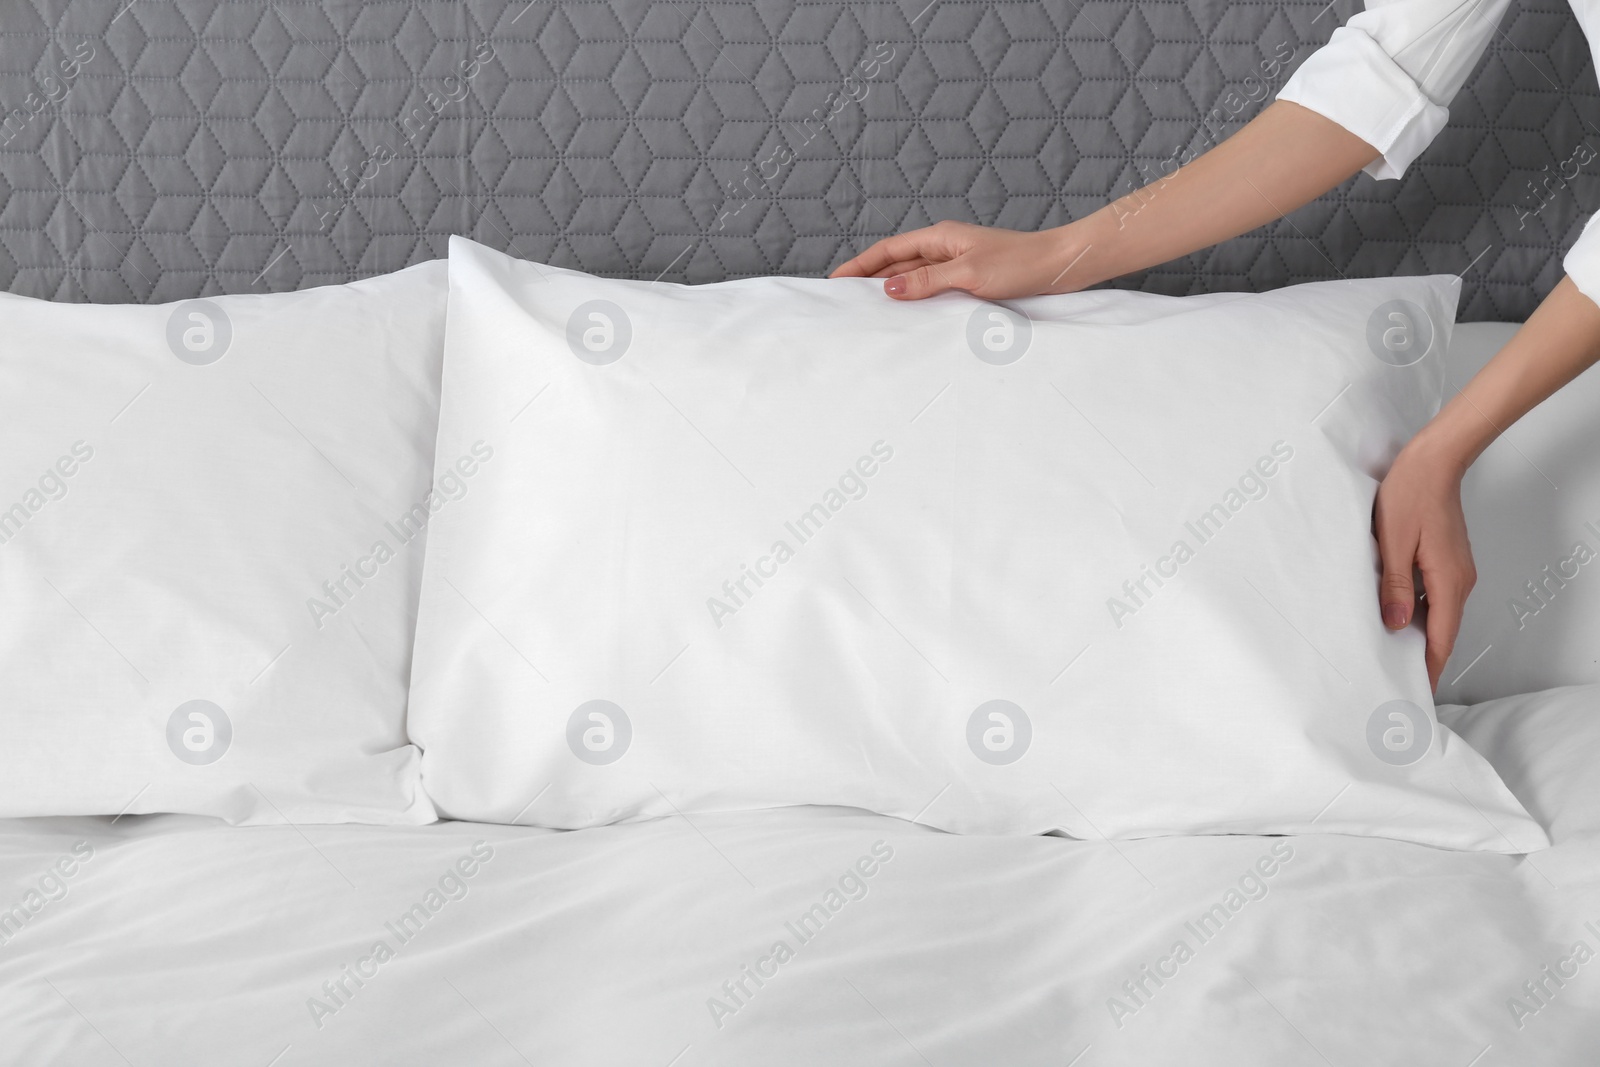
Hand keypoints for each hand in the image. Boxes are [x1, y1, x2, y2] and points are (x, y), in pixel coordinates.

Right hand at [830, 221, 1094, 299]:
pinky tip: (910, 317)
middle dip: (869, 280)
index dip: (859, 266)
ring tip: (868, 313)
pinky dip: (916, 301)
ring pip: (913, 279)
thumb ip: (927, 282)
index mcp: (939, 239)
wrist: (1060, 266)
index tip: (834, 281)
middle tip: (843, 302)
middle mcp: (944, 248)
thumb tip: (888, 290)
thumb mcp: (969, 274)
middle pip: (896, 265)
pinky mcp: (970, 280)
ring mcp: (956, 264)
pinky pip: (932, 290)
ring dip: (892, 293)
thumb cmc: (1020, 264)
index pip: (887, 251)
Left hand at [1373, 437, 1475, 690]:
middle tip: (1395, 679)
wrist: (1432, 462)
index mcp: (1449, 581)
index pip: (1441, 639)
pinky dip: (1418, 612)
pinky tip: (1395, 615)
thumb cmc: (1411, 494)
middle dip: (1421, 658)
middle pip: (1442, 631)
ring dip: (1417, 635)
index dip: (1427, 668)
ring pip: (1437, 614)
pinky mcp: (1447, 560)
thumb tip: (1394, 624)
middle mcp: (1459, 580)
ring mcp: (1455, 570)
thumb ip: (1394, 585)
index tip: (1414, 691)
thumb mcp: (1393, 542)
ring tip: (1391, 655)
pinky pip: (1434, 595)